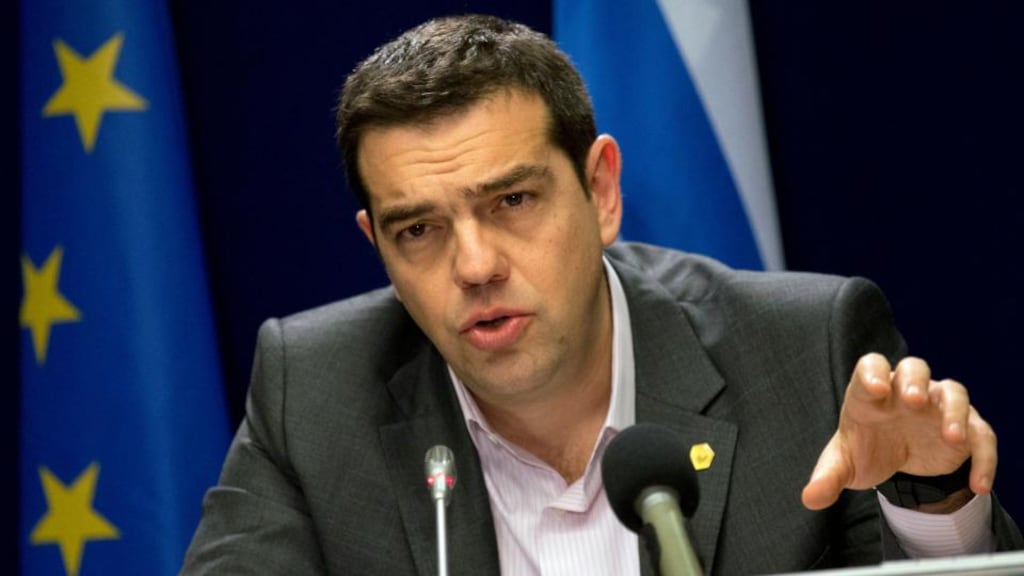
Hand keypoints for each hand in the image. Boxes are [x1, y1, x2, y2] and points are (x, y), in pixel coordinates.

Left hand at [801, 353, 995, 510]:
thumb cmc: (866, 449)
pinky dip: (983, 457)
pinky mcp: (964, 429)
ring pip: (953, 392)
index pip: (871, 366)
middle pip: (914, 368)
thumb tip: (810, 497)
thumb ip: (827, 477)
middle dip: (914, 381)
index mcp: (871, 393)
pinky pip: (981, 435)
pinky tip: (979, 484)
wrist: (895, 461)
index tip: (874, 389)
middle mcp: (906, 392)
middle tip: (913, 400)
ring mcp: (938, 406)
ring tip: (951, 437)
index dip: (873, 373)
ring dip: (954, 412)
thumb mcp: (845, 465)